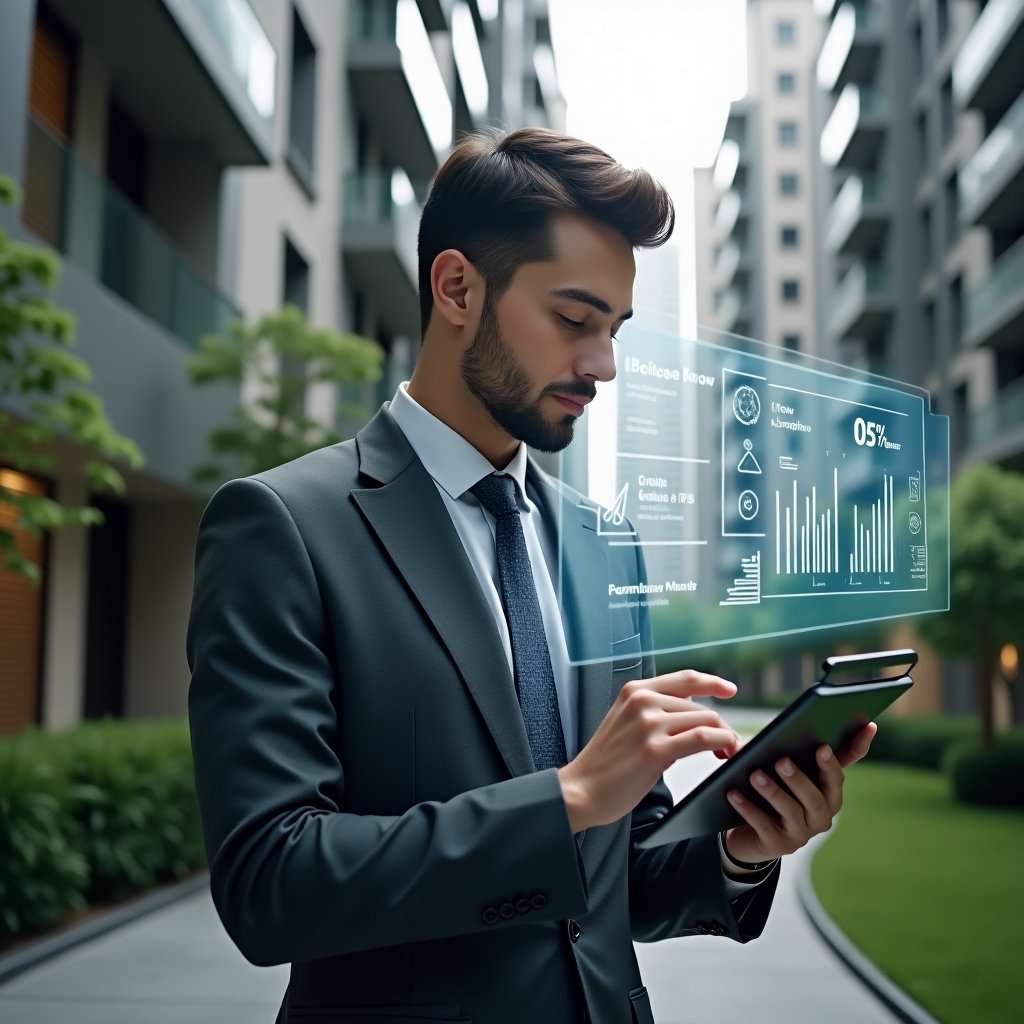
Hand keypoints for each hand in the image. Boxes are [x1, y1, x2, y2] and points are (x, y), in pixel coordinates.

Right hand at [559, 670, 742, 832]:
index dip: (712, 682)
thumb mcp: (626, 722)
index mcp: (634, 691)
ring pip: (706, 720)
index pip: (685, 678)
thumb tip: (694, 712)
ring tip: (727, 752)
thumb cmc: (606, 763)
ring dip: (725, 737)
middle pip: (700, 706)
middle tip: (728, 745)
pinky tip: (725, 752)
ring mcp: (648, 724)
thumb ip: (654, 711)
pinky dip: (723, 743)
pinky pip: (703, 738)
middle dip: (721, 726)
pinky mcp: (655, 750)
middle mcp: (642, 702)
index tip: (729, 690)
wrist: (582, 789)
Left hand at [722, 722, 876, 866]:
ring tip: (755, 775)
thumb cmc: (769, 793)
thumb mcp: (780, 772)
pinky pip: (764, 825)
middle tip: (782, 760)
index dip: (851, 752)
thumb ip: (787, 752)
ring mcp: (801, 833)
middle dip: (799, 778)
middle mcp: (821, 815)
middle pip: (816, 797)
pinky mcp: (778, 846)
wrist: (748, 833)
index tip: (832, 741)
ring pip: (791, 811)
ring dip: (773, 792)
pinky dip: (748, 808)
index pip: (840, 773)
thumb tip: (779, 730)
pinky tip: (733, 793)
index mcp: (827, 793)